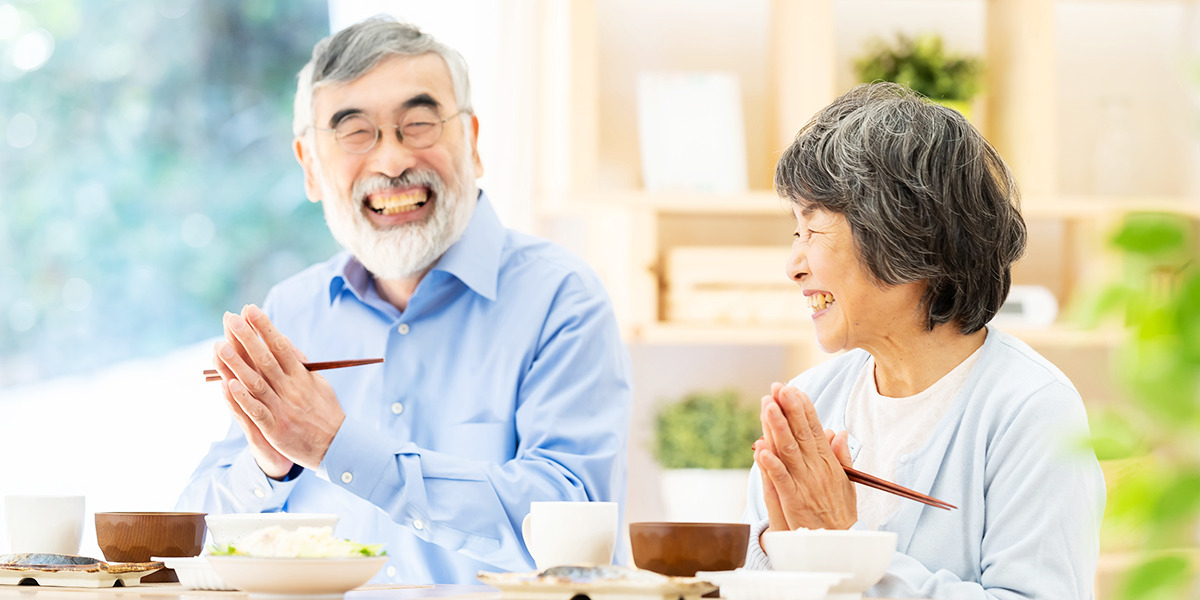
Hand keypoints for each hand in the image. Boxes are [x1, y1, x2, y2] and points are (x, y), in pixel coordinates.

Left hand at [215, 305, 344, 471]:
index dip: (265, 327)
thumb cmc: (325, 411)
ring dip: (237, 365)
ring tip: (220, 347)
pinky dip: (243, 399)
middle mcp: (291, 389)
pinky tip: (229, 386)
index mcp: (301, 376)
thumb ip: (300, 364)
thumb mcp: (318, 383)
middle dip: (248, 337)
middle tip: (231, 318)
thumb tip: (284, 341)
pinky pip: (257, 411)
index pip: (280, 345)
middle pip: (266, 359)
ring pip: (256, 383)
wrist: (335, 445)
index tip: (250, 309)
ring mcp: (282, 408)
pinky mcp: (275, 428)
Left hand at [754, 384, 855, 530]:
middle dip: (790, 410)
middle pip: (801, 434)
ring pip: (789, 451)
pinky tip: (761, 448)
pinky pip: (780, 480)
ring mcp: (805, 485)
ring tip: (768, 407)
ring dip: (778, 428)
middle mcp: (817, 470)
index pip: (815, 430)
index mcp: (829, 464)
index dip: (802, 409)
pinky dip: (771, 465)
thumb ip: (841, 457)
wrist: (838, 547)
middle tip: (779, 388)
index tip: (792, 389)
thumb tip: (838, 431)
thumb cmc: (840, 515)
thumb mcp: (847, 483)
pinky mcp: (793, 501)